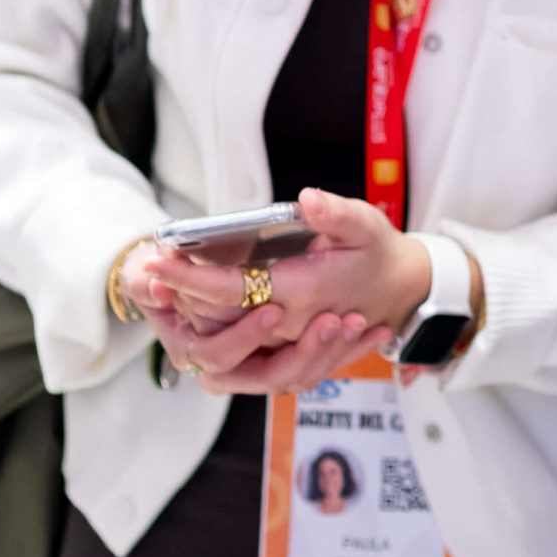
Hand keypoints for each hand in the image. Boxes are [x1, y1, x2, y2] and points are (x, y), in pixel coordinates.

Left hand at [124, 193, 429, 391]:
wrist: (403, 291)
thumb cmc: (377, 252)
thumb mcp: (365, 222)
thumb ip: (336, 213)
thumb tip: (308, 201)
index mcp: (304, 291)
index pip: (232, 290)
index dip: (190, 278)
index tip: (158, 260)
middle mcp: (292, 324)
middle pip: (219, 323)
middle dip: (182, 300)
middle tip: (154, 270)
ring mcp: (289, 342)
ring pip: (228, 346)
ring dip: (195, 320)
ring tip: (169, 289)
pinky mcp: (287, 349)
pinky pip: (244, 355)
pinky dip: (216, 336)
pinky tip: (193, 309)